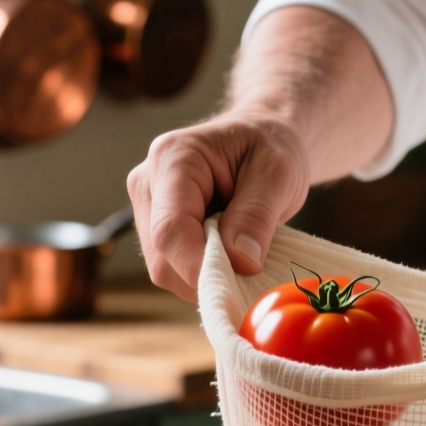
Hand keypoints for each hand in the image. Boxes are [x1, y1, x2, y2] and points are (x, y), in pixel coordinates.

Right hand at [127, 114, 310, 301]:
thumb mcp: (278, 173)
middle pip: (161, 256)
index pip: (170, 228)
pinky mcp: (156, 227)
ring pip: (164, 269)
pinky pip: (172, 268)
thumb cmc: (270, 146)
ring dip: (205, 277)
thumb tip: (240, 262)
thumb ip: (256, 215)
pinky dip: (202, 274)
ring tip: (241, 255)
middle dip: (205, 276)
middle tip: (249, 272)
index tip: (235, 287)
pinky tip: (228, 256)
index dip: (198, 267)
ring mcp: (147, 207)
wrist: (264, 138)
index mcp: (173, 158)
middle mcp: (147, 182)